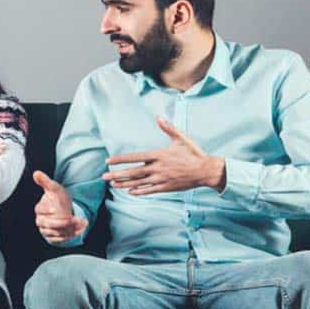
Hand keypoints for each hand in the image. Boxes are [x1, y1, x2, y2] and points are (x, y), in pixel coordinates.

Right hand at [32, 171, 87, 242]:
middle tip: (74, 219)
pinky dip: (71, 236)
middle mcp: (41, 221)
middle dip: (63, 223)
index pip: (40, 211)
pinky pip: (61, 239)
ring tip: (82, 222)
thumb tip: (36, 173)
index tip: (56, 208)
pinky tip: (80, 229)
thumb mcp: (54, 188)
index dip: (48, 210)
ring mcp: (46, 231)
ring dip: (70, 229)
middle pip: (49, 225)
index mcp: (39, 209)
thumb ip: (45, 181)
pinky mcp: (53, 238)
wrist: (63, 208)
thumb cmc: (57, 198)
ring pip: (56, 233)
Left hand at [103, 117, 225, 194]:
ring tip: (113, 184)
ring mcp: (161, 179)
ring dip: (124, 184)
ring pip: (139, 182)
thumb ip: (168, 128)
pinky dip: (139, 191)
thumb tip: (159, 117)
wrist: (205, 171)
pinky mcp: (166, 187)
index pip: (135, 157)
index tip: (109, 161)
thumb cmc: (193, 153)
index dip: (121, 159)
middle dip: (117, 174)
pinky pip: (149, 190)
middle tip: (104, 177)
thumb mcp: (181, 138)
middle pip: (133, 172)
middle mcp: (158, 168)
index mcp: (159, 155)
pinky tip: (130, 191)